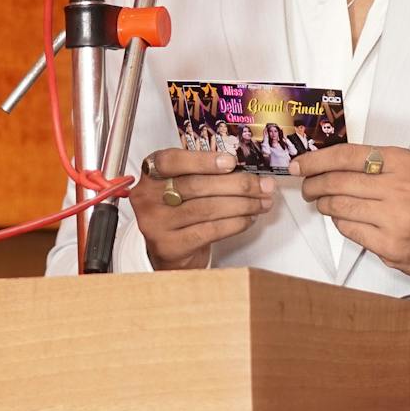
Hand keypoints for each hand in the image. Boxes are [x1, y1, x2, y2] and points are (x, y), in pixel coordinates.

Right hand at [133, 149, 274, 269]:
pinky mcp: (170, 246)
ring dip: (242, 205)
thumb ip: (205, 174)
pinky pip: (210, 231)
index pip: (171, 161)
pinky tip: (247, 219)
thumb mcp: (182, 185)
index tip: (231, 162)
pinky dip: (234, 224)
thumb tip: (247, 172)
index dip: (202, 160)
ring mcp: (156, 223)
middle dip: (237, 185)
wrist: (168, 250)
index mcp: (150, 174)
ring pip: (207, 209)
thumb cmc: (179, 211)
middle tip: (262, 185)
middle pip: (196, 186)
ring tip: (261, 203)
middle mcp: (147, 197)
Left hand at [290, 145, 409, 280]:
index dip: (316, 160)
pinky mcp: (389, 244)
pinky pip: (349, 230)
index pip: (346, 156)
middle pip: (337, 181)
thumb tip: (331, 164)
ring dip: (324, 205)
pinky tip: (344, 219)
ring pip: (339, 207)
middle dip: (314, 184)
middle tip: (308, 186)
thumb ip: (375, 165)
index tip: (300, 164)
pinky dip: (340, 223)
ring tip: (324, 203)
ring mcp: (394, 218)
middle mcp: (399, 187)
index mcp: (402, 163)